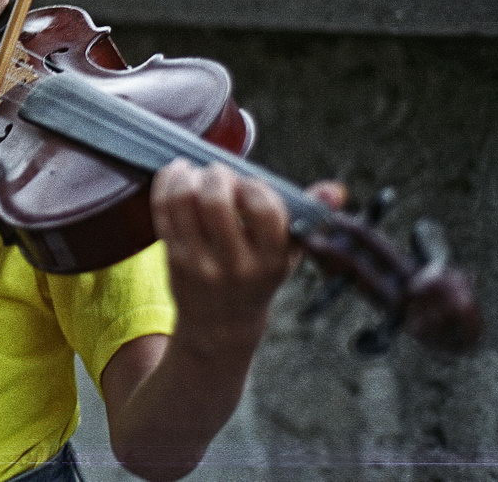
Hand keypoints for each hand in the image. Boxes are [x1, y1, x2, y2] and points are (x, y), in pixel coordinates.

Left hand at [149, 160, 344, 355]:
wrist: (220, 325)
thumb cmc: (259, 277)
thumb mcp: (289, 254)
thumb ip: (309, 216)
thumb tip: (335, 189)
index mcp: (270, 261)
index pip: (264, 211)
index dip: (255, 186)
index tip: (251, 184)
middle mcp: (233, 264)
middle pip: (215, 202)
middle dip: (217, 175)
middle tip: (219, 173)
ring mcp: (198, 261)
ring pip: (183, 202)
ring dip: (187, 176)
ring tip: (195, 172)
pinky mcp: (171, 257)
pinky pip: (162, 210)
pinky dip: (166, 183)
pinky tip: (176, 174)